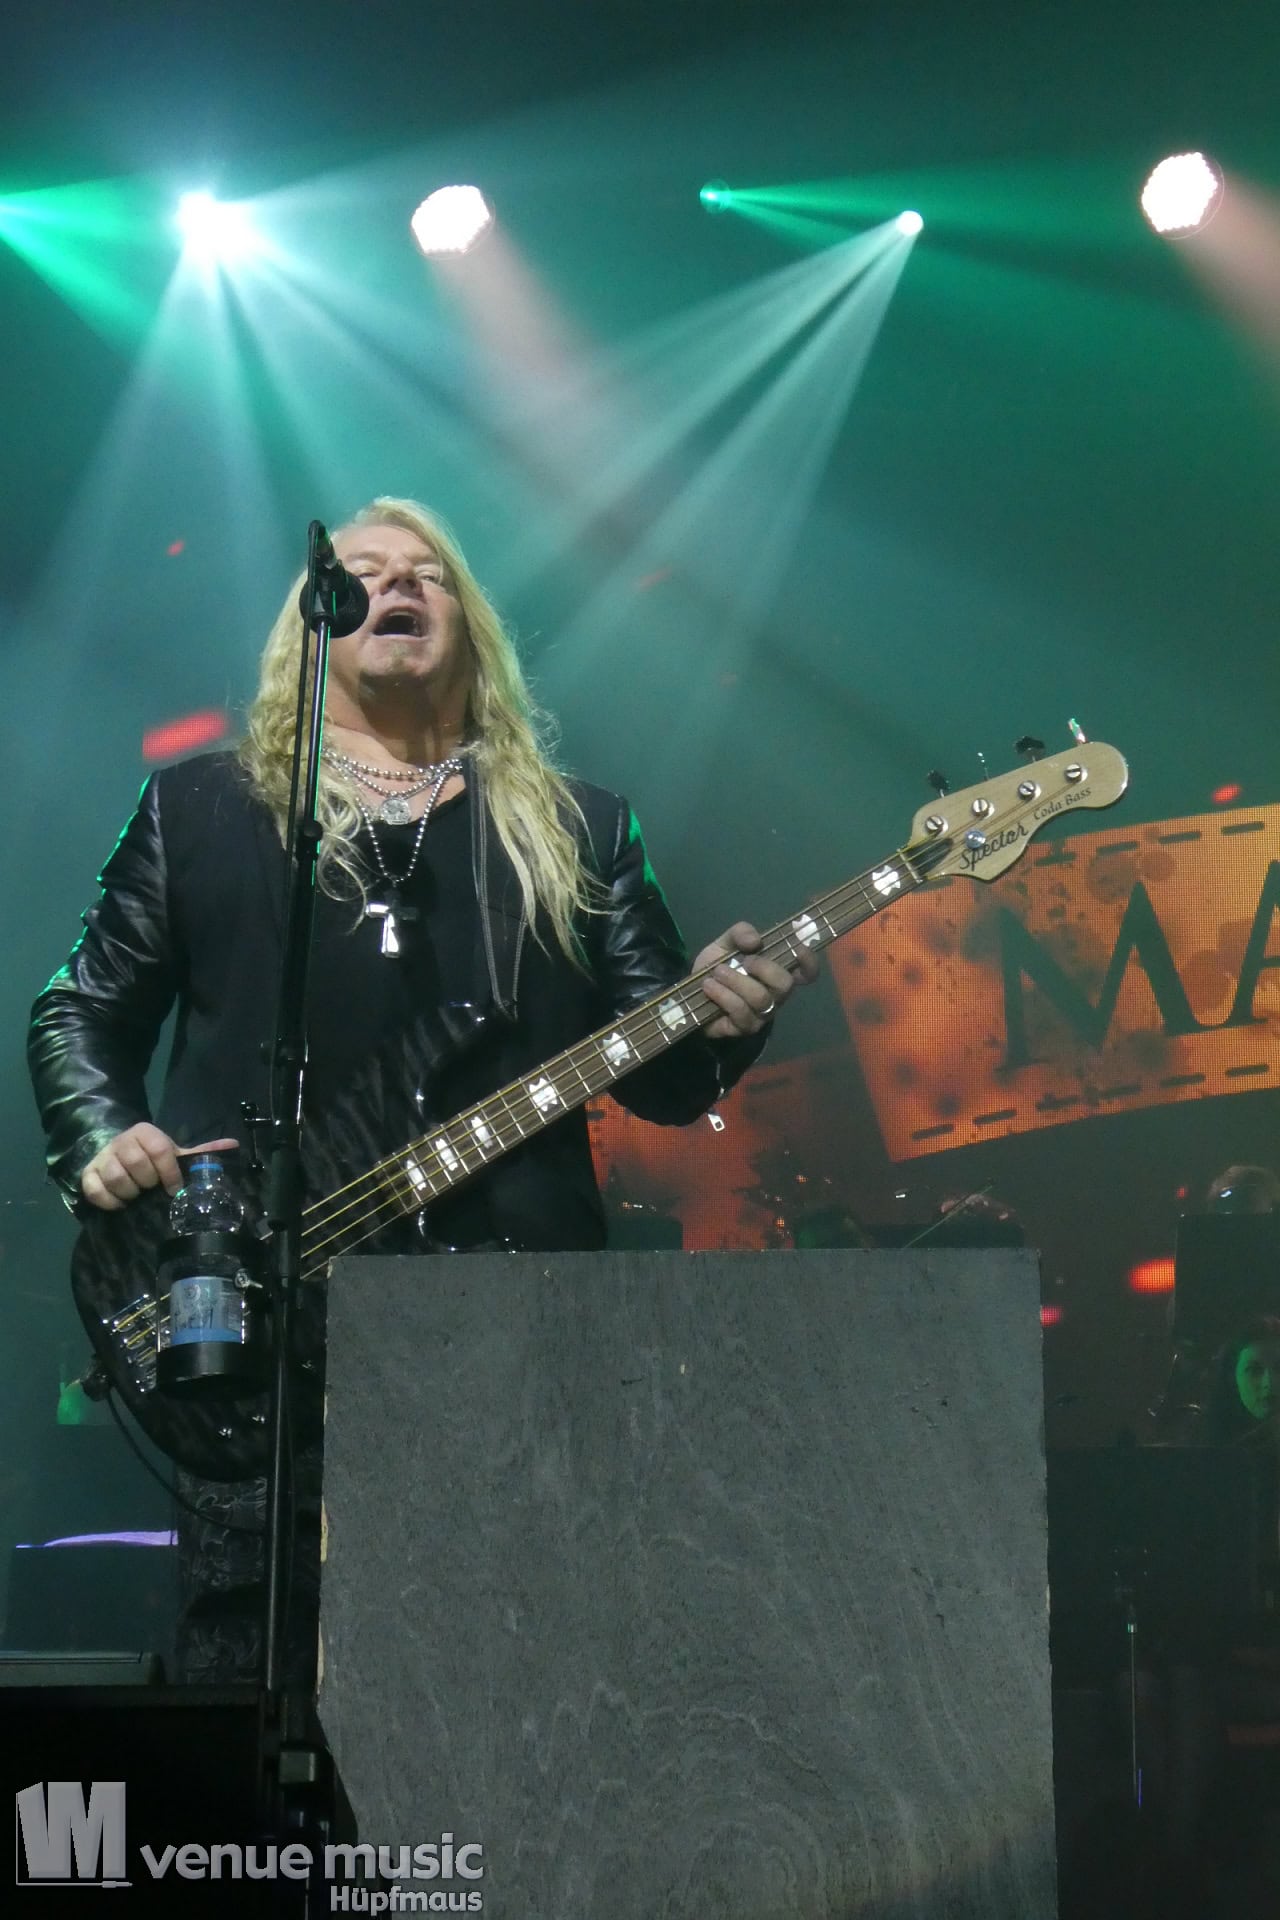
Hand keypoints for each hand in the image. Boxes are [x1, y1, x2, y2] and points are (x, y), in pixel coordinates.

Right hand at [80, 1124, 238, 1212]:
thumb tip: (234, 1145)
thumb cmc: (150, 1155)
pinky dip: (109, 1201)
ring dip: (130, 1192)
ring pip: (116, 1178)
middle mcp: (122, 1141)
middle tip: (152, 1188)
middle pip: (137, 1165)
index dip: (170, 1172)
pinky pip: (95, 1191)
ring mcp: (102, 1158)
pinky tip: (120, 1204)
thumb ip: (200, 1152)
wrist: (114, 1151)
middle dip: (148, 1182)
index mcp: (146, 1132)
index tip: (175, 1188)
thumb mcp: (173, 1151)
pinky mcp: (87, 1174)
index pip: (160, 1150)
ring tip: (137, 1196)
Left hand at [692, 920, 817, 1041]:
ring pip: (761, 999)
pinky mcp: (745, 1027)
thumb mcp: (726, 942)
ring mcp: (762, 1014)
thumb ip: (740, 933)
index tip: (798, 949)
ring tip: (716, 973)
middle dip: (764, 969)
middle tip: (744, 961)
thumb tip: (755, 940)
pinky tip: (709, 986)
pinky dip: (723, 995)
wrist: (694, 990)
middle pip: (785, 984)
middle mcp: (776, 995)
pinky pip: (741, 1012)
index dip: (809, 962)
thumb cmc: (719, 965)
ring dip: (736, 981)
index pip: (807, 972)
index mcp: (778, 972)